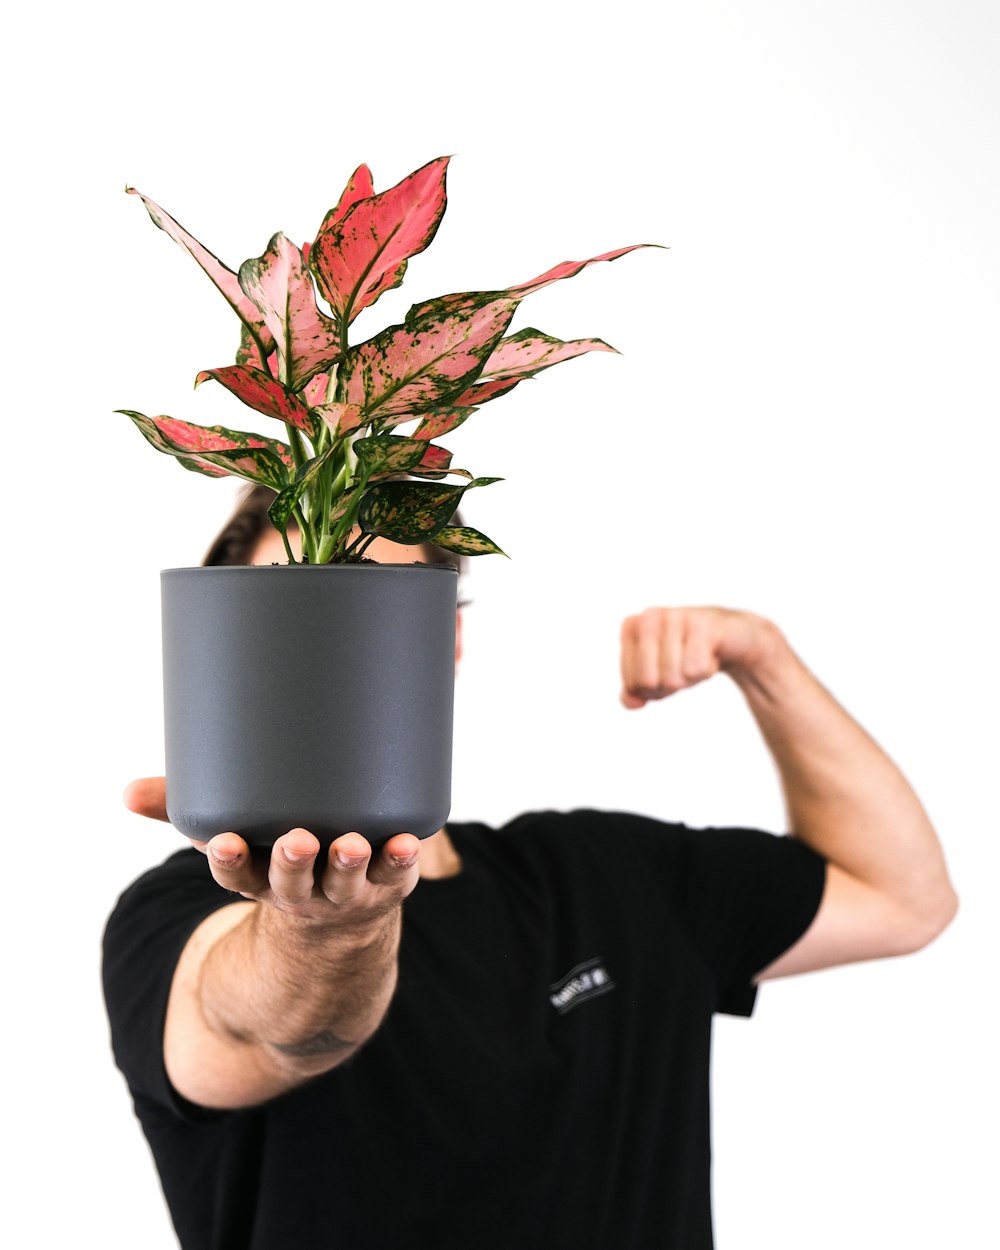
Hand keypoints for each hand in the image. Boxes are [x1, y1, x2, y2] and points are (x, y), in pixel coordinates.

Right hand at [123, 777, 420, 927]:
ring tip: (355, 844)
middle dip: (294, 863)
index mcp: (260, 879)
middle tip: (298, 840)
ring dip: (351, 863)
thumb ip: (184, 810)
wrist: (339, 929)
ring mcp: (347, 891)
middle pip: (293, 881)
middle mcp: (302, 891)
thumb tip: (127, 792)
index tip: (223, 843)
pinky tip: (408, 841)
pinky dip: (401, 858)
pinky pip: (396, 872)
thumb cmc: (276, 861)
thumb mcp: (232, 840)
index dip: (230, 862)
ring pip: (346, 880)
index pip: (237, 876)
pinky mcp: (388, 882)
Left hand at [619, 607, 778, 708]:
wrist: (730, 636)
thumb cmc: (686, 653)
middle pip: (649, 682)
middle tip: (683, 668)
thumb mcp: (656, 674)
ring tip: (698, 658)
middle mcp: (650, 616)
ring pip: (672, 678)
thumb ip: (634, 691)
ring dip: (690, 678)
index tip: (666, 672)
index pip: (632, 683)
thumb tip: (632, 703)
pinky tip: (711, 655)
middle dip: (668, 686)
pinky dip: (705, 672)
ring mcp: (677, 617)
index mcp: (632, 626)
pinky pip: (695, 669)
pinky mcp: (704, 624)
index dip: (652, 690)